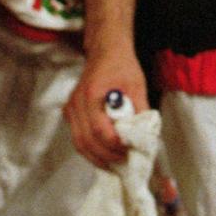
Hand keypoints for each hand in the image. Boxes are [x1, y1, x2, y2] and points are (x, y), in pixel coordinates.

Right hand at [64, 45, 149, 167]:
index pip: (98, 129)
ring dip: (96, 157)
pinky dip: (91, 149)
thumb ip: (140, 109)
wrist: (105, 51)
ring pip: (79, 143)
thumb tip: (145, 134)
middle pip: (85, 141)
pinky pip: (78, 137)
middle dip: (105, 157)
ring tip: (115, 164)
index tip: (127, 150)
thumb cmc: (122, 66)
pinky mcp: (71, 113)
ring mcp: (71, 109)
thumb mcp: (137, 85)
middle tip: (123, 163)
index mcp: (92, 94)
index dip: (112, 144)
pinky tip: (105, 155)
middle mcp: (76, 103)